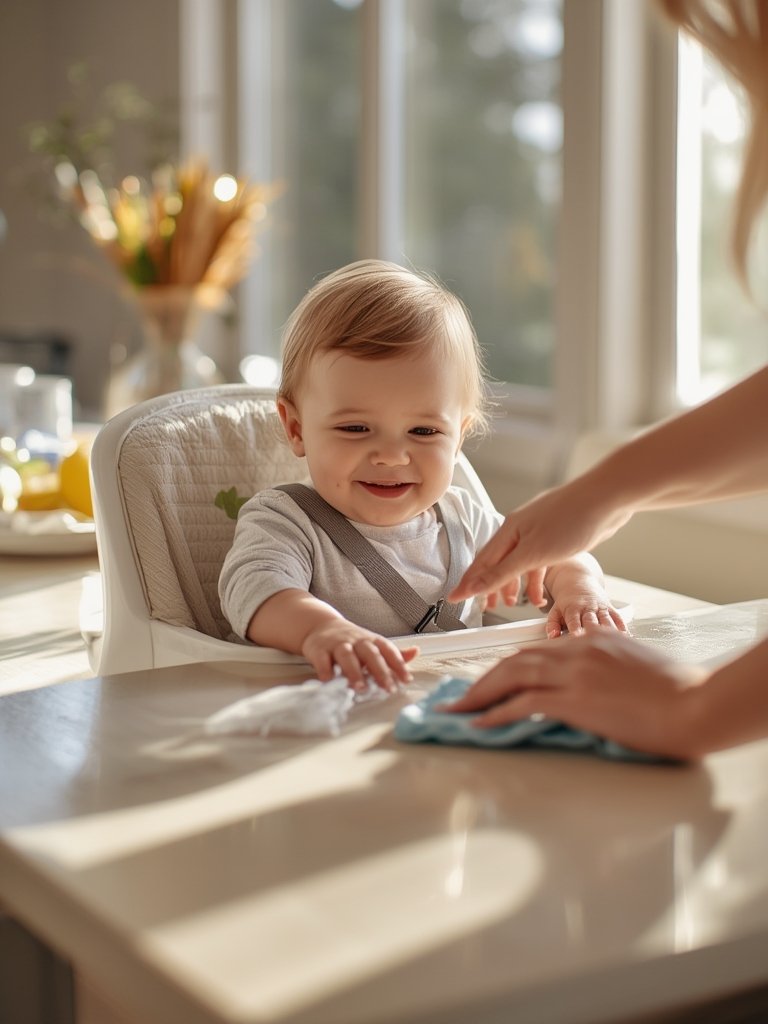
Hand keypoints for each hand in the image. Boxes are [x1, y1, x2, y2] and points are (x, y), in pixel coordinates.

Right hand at [302, 619, 418, 691]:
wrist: (320, 626)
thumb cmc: (351, 641)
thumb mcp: (372, 644)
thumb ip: (392, 653)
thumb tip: (416, 652)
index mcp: (371, 640)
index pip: (387, 650)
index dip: (398, 664)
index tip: (407, 679)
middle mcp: (356, 640)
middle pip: (369, 653)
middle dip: (379, 670)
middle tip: (388, 688)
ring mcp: (337, 644)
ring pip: (347, 655)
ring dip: (354, 671)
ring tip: (359, 688)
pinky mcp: (318, 649)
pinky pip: (321, 659)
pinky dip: (325, 669)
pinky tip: (329, 681)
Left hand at [440, 632, 707, 758]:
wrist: (694, 704)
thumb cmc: (675, 692)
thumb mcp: (634, 667)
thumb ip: (605, 668)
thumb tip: (587, 685)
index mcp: (591, 640)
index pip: (536, 650)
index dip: (508, 667)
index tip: (491, 681)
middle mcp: (577, 650)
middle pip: (516, 660)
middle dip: (484, 679)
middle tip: (461, 697)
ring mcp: (574, 673)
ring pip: (512, 676)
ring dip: (479, 694)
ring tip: (459, 711)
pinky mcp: (576, 699)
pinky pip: (524, 703)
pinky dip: (497, 713)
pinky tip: (480, 723)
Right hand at [448, 475, 631, 602]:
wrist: (607, 499)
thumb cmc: (572, 518)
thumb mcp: (532, 554)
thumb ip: (502, 573)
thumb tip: (472, 587)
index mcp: (509, 531)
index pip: (481, 563)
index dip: (468, 583)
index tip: (455, 598)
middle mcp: (520, 530)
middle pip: (497, 563)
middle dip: (488, 586)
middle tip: (483, 606)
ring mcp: (539, 532)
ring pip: (519, 563)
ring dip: (513, 584)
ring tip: (510, 603)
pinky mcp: (557, 536)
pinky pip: (538, 561)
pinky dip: (536, 579)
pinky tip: (541, 593)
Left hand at [543, 557, 626, 637]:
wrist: (578, 581)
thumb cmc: (566, 601)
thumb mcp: (555, 610)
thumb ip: (552, 625)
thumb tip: (552, 637)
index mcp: (573, 608)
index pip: (574, 621)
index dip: (576, 630)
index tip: (577, 639)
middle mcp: (588, 607)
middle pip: (592, 622)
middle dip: (593, 633)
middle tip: (595, 646)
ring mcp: (600, 608)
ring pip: (607, 621)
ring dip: (610, 633)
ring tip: (613, 645)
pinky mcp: (611, 608)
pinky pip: (618, 618)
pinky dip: (622, 628)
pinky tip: (625, 639)